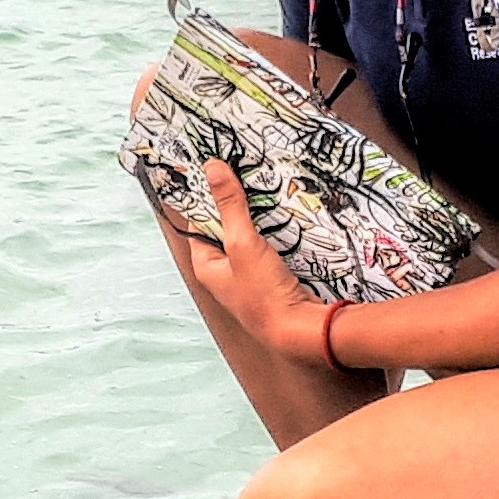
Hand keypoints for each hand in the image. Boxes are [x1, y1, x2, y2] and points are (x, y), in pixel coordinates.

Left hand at [183, 162, 341, 366]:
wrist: (300, 329)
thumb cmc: (264, 294)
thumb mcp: (242, 243)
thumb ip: (230, 206)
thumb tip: (212, 169)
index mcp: (206, 266)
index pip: (198, 224)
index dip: (206, 200)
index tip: (217, 173)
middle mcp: (224, 274)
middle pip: (226, 230)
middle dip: (236, 206)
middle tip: (245, 177)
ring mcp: (248, 278)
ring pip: (250, 238)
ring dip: (258, 219)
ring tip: (267, 192)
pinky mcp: (272, 280)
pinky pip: (269, 249)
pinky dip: (275, 234)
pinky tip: (285, 219)